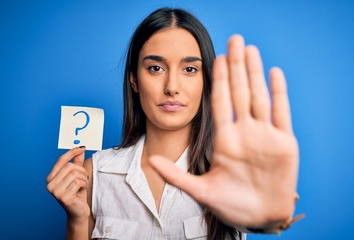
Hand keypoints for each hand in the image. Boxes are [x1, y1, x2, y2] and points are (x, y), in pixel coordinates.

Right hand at [46, 147, 89, 223]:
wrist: (78, 212)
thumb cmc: (77, 193)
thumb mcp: (77, 176)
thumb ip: (77, 162)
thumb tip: (80, 149)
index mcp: (51, 178)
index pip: (61, 161)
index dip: (71, 153)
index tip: (81, 148)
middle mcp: (50, 184)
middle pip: (69, 166)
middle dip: (81, 170)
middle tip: (85, 177)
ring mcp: (55, 191)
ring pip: (74, 174)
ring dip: (83, 178)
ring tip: (82, 185)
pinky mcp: (63, 197)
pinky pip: (78, 182)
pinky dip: (84, 185)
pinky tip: (81, 191)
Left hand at [150, 35, 298, 227]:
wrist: (260, 218)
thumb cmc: (232, 207)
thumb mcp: (201, 191)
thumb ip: (176, 176)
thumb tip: (150, 162)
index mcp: (225, 140)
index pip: (221, 102)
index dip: (219, 80)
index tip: (215, 58)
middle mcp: (244, 132)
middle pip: (240, 92)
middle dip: (236, 66)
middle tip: (233, 40)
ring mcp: (265, 136)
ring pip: (259, 96)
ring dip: (255, 72)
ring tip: (250, 49)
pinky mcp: (285, 143)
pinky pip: (282, 112)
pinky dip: (279, 92)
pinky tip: (273, 72)